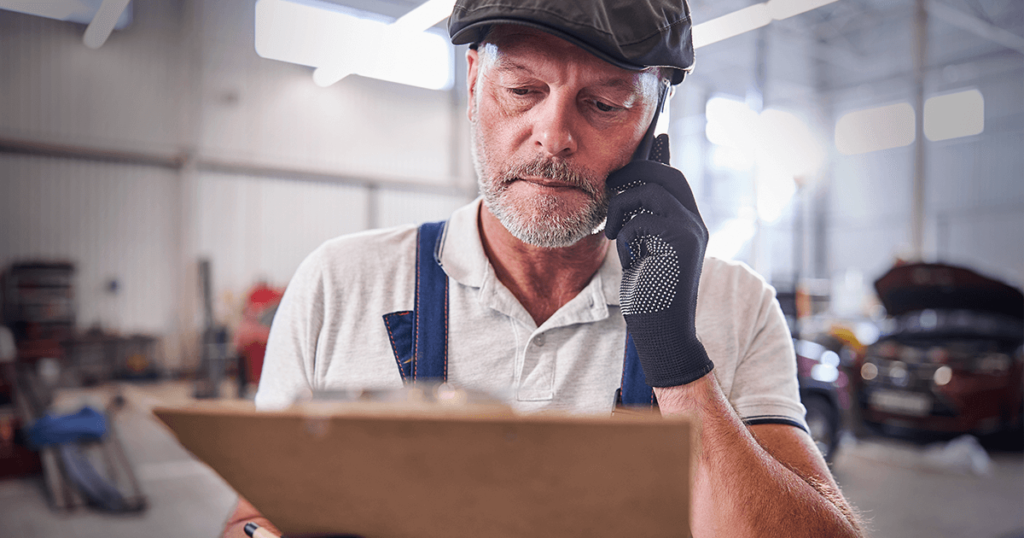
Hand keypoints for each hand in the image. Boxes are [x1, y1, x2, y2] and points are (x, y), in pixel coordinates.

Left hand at [605, 134, 712, 386]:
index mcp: (688, 225)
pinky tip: (628, 256)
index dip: (659, 158)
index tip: (654, 137)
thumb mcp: (643, 255)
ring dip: (621, 206)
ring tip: (612, 232)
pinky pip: (641, 220)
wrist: (664, 335)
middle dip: (635, 171)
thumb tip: (627, 196)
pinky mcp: (681, 243)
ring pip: (650, 190)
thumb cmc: (648, 299)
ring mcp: (691, 231)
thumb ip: (643, 225)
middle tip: (610, 183)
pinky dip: (626, 235)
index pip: (674, 180)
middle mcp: (695, 224)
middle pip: (666, 175)